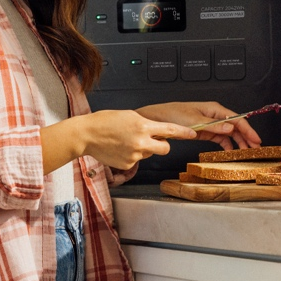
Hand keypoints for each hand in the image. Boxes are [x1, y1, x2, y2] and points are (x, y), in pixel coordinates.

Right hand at [77, 109, 197, 170]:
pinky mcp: (128, 164)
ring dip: (143, 149)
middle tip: (154, 141)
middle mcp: (141, 141)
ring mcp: (135, 155)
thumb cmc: (104, 122)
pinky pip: (136, 161)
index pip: (170, 129)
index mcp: (143, 126)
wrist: (86, 134)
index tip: (193, 133)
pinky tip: (120, 149)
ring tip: (126, 142)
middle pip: (165, 148)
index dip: (184, 132)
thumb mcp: (129, 116)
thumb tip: (155, 130)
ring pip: (149, 154)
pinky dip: (131, 156)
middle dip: (163, 145)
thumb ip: (145, 123)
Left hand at [136, 101, 262, 150]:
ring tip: (246, 153)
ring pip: (230, 133)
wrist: (159, 119)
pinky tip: (231, 152)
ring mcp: (211, 124)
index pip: (237, 119)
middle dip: (247, 138)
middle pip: (236, 127)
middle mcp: (215, 115)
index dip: (249, 130)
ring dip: (238, 142)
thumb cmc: (174, 115)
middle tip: (256, 149)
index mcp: (215, 109)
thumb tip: (231, 127)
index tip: (257, 140)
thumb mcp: (195, 120)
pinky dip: (227, 145)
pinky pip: (220, 138)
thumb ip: (214, 125)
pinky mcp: (205, 131)